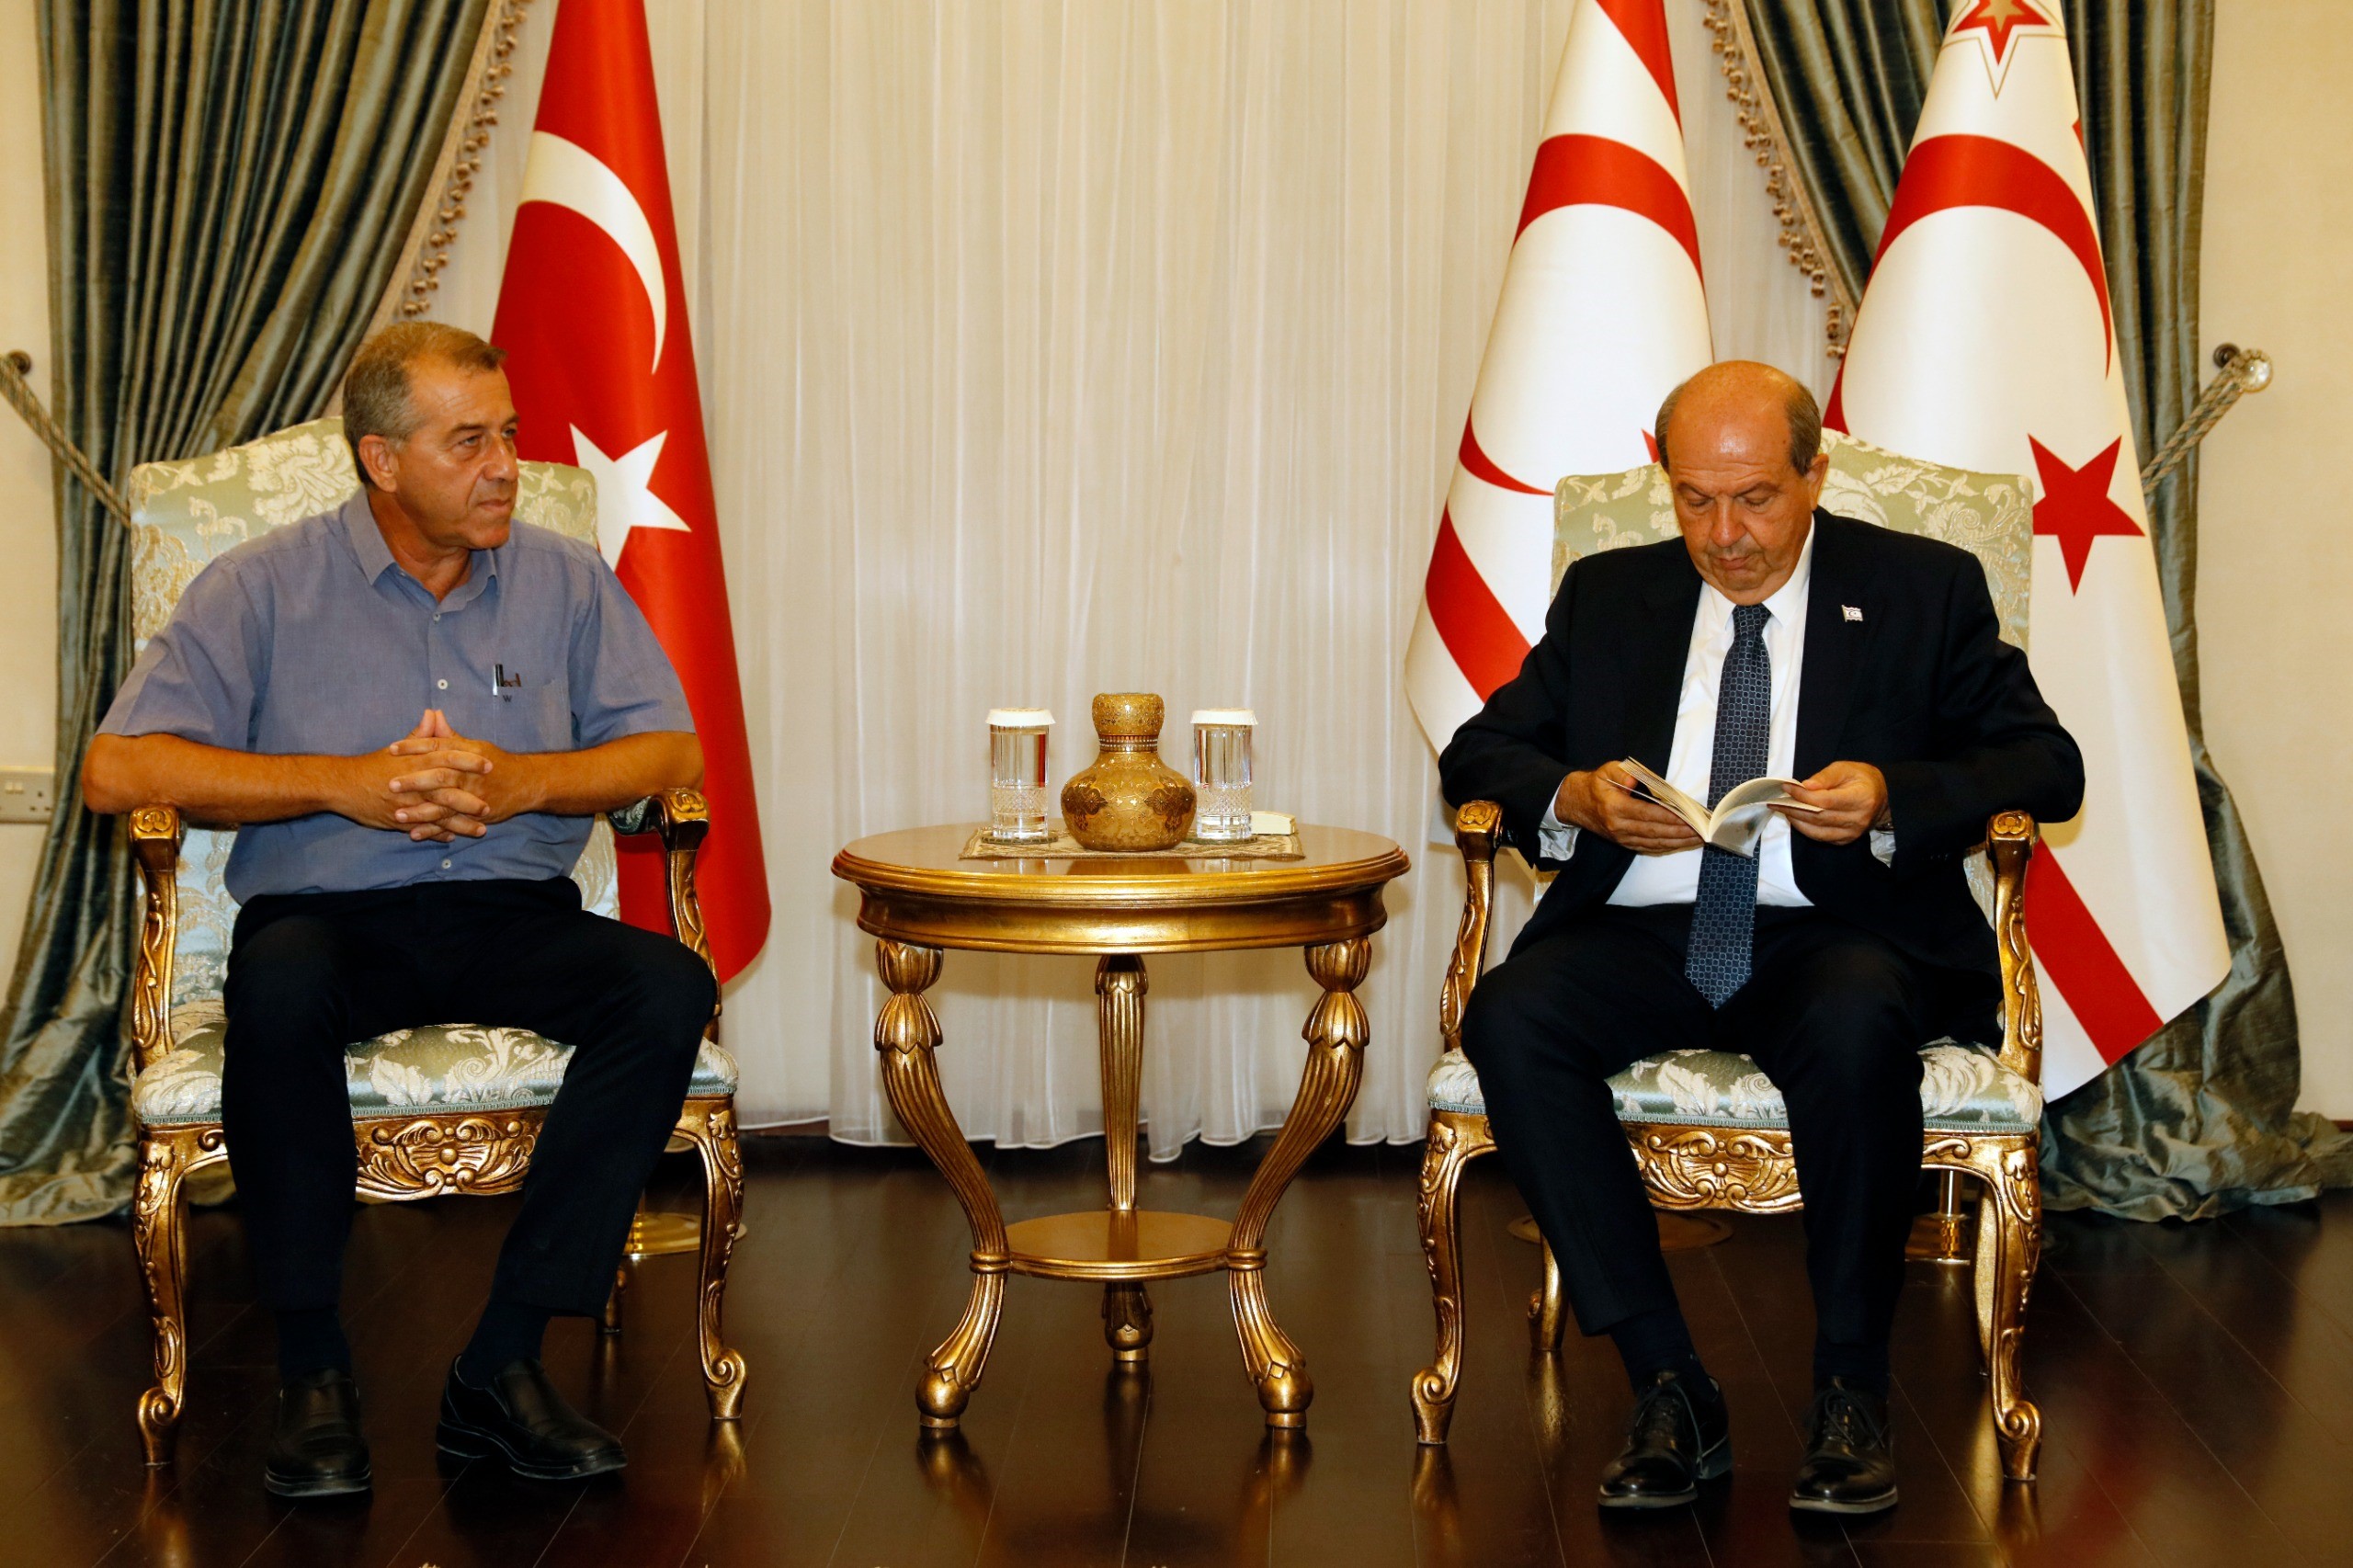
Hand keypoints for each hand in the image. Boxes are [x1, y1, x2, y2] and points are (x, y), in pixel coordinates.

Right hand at [333, 713, 483, 838]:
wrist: (342, 786)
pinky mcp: (398, 821)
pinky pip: (423, 828)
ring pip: (438, 815)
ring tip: (482, 830)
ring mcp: (407, 804)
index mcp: (414, 762)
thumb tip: (434, 714)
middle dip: (470, 799)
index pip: (447, 758)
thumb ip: (421, 734)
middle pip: (447, 790)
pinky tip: (454, 838)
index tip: (489, 764)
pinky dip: (438, 833)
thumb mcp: (398, 749)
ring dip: (461, 823)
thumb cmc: (373, 766)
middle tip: (492, 804)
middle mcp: (413, 784)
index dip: (469, 761)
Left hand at [381, 709, 539, 841]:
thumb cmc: (497, 762)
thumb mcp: (475, 745)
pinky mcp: (477, 814)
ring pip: (445, 803)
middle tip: (390, 784)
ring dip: (420, 811)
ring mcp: (475, 795)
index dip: (414, 747)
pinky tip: (414, 833)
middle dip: (415, 781)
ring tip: (397, 815)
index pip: (438, 747)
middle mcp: (471, 773)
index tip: (391, 749)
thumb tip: (432, 715)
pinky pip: (452, 823)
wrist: (527, 783)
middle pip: (440, 776)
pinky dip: (433, 830)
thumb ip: (450, 735)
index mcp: (468, 752)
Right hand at [1557, 762, 1701, 854]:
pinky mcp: (1624, 843)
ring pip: (1654, 843)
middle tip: (1702, 829)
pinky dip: (1667, 847)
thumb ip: (1622, 773)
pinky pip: (1649, 848)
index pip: (1647, 814)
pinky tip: (1682, 844)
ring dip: (1678, 842)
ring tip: (1698, 838)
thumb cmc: (1595, 785)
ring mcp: (1621, 838)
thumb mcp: (1606, 770)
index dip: (1670, 817)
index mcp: (1615, 808)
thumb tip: (1635, 780)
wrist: (1575, 804)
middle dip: (1681, 832)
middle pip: (1655, 832)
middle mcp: (1618, 827)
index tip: (1689, 816)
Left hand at [1780, 760, 1888, 844]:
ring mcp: (1852, 833)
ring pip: (1817, 831)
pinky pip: (1821, 837)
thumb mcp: (1846, 768)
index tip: (1786, 787)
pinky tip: (1796, 818)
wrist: (1883, 797)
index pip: (1825, 801)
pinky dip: (1805, 828)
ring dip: (1796, 820)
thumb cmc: (1862, 779)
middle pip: (1818, 817)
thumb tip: (1805, 786)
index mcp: (1860, 798)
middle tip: (1776, 801)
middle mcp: (1857, 819)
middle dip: (1793, 808)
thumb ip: (1826, 777)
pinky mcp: (1845, 840)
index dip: (1803, 796)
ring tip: (1782, 809)